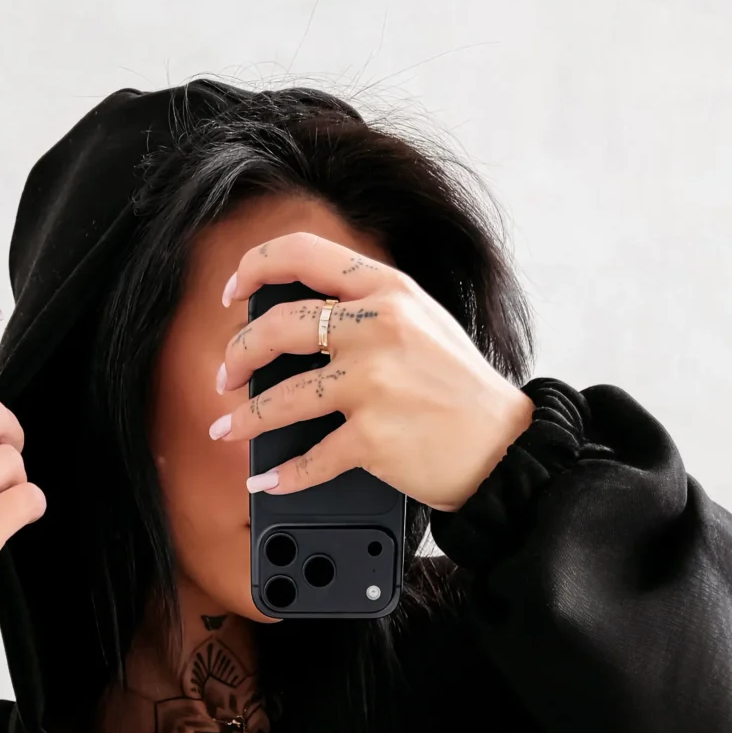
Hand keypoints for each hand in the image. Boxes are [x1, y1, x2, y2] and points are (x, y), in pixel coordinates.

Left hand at [207, 232, 533, 513]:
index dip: (253, 267)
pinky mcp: (373, 437)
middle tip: (228, 374)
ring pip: (282, 398)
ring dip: (243, 418)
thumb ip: (369, 310)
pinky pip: (309, 458)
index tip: (232, 292)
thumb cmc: (461, 388)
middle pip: (278, 328)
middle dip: (238, 354)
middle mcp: (379, 328)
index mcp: (389, 290)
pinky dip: (280, 474)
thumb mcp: (423, 323)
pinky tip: (265, 478)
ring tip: (227, 428)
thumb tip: (298, 322)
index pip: (303, 254)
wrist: (504, 446)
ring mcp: (375, 384)